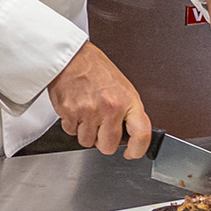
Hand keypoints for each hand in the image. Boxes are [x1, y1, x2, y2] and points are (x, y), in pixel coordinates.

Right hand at [48, 41, 151, 158]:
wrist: (72, 57)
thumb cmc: (96, 69)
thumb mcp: (122, 87)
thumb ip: (127, 111)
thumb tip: (129, 134)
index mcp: (127, 101)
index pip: (141, 134)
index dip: (137, 149)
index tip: (131, 153)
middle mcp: (110, 108)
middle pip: (108, 146)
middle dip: (103, 141)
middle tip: (101, 126)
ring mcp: (89, 111)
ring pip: (87, 142)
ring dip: (86, 132)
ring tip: (87, 113)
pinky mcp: (69, 112)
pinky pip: (71, 132)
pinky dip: (72, 124)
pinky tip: (76, 109)